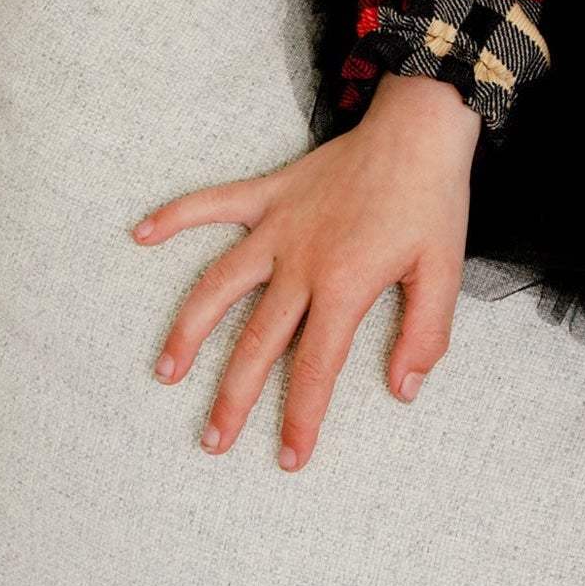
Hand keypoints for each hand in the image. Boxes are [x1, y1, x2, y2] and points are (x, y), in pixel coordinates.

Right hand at [131, 70, 481, 469]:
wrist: (420, 127)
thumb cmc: (433, 200)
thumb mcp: (444, 270)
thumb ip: (425, 334)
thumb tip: (403, 390)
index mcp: (343, 284)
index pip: (314, 367)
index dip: (301, 417)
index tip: (289, 458)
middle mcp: (300, 261)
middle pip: (256, 343)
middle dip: (232, 397)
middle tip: (213, 441)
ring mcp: (279, 225)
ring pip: (219, 285)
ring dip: (189, 330)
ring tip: (166, 372)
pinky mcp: (272, 192)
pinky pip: (215, 203)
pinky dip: (176, 216)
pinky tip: (140, 233)